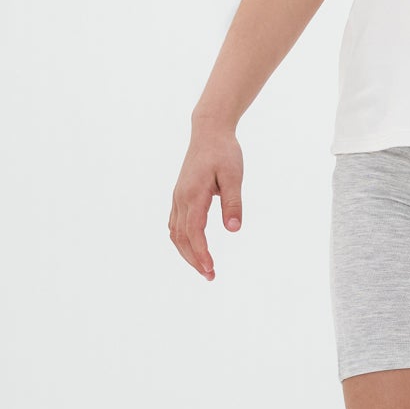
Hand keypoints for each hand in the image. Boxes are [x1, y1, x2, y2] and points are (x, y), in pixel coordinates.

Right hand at [169, 122, 243, 280]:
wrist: (209, 132)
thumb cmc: (224, 152)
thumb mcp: (234, 176)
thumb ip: (233, 203)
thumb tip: (234, 230)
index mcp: (193, 195)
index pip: (194, 232)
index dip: (201, 254)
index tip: (211, 269)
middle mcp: (181, 198)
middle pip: (181, 237)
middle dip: (194, 259)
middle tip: (210, 276)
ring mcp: (177, 197)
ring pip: (175, 233)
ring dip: (187, 253)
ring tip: (204, 268)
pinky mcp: (179, 196)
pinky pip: (175, 224)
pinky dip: (182, 241)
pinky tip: (193, 249)